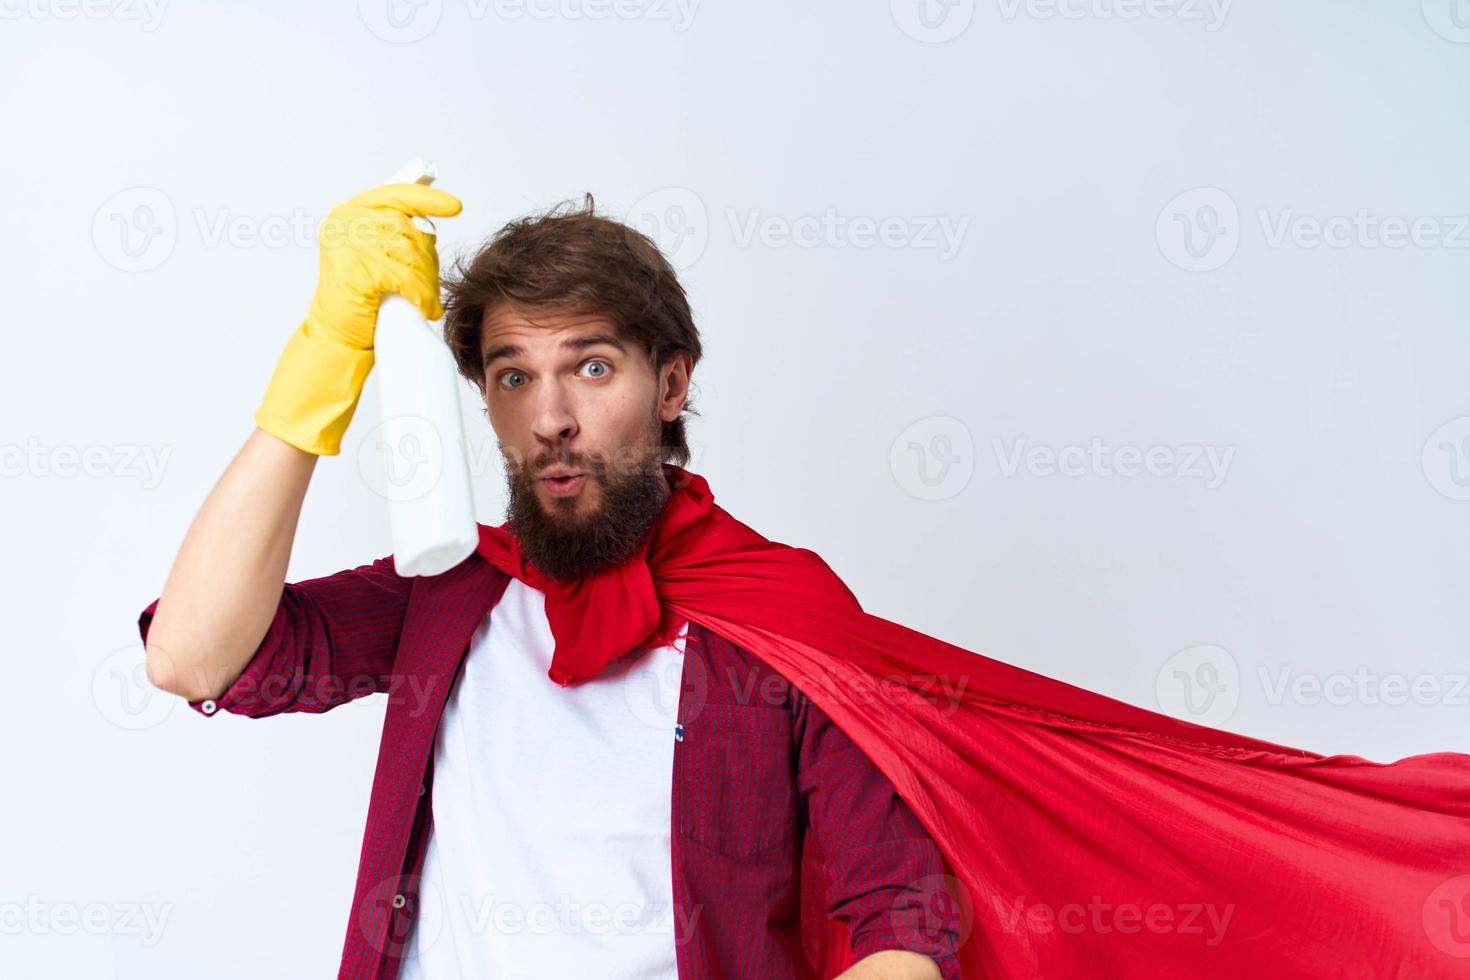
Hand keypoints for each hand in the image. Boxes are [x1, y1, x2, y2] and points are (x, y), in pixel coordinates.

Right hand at [303, 181, 462, 349]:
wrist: (337, 335)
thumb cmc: (361, 298)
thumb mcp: (376, 256)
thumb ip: (395, 235)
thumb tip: (430, 224)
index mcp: (350, 213)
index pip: (396, 195)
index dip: (428, 199)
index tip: (454, 206)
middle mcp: (345, 222)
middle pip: (408, 227)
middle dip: (427, 258)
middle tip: (430, 283)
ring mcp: (348, 244)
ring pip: (411, 253)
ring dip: (427, 280)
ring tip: (426, 298)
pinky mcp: (357, 269)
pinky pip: (407, 278)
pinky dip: (422, 295)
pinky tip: (425, 307)